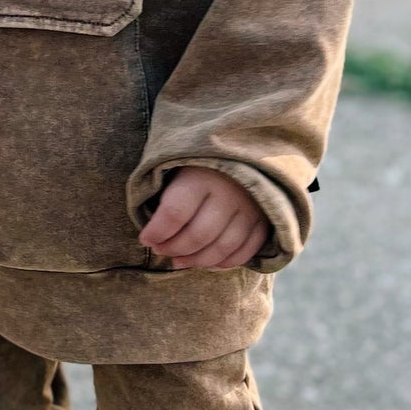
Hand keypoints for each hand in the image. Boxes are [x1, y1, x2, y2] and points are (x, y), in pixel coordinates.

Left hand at [137, 166, 268, 270]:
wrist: (249, 146)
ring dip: (196, 261)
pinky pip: (244, 252)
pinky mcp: (265, 221)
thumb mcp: (181, 166)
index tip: (145, 238)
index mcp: (202, 175)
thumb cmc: (202, 161)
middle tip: (160, 250)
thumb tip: (150, 236)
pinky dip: (223, 263)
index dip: (156, 232)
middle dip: (173, 249)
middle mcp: (229, 193)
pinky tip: (206, 262)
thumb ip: (167, 196)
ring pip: (222, 248)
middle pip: (198, 235)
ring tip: (178, 260)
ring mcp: (251, 209)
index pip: (175, 213)